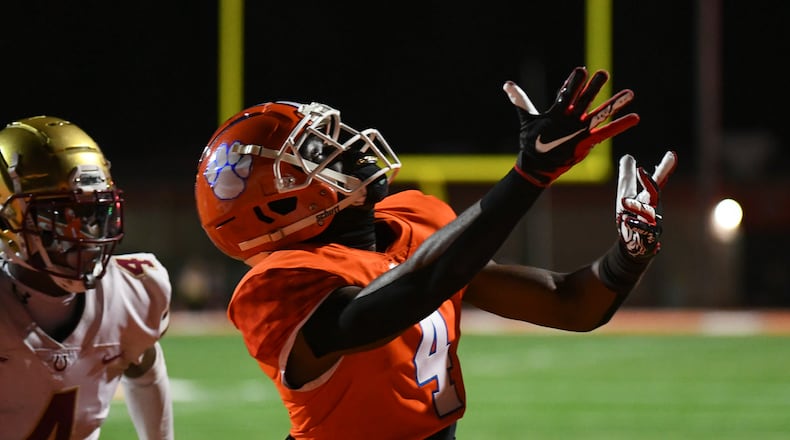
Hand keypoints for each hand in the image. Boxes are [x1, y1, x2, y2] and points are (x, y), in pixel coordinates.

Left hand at [503, 66, 639, 186]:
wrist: (538, 163)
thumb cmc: (532, 141)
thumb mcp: (527, 121)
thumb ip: (521, 102)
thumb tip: (507, 84)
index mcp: (558, 110)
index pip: (567, 93)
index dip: (573, 83)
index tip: (581, 70)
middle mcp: (572, 117)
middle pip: (585, 99)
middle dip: (593, 88)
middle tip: (603, 74)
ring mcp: (581, 128)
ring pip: (600, 114)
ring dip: (614, 104)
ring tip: (630, 93)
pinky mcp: (587, 141)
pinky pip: (606, 133)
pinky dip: (620, 125)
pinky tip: (634, 117)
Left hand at [616, 151, 676, 258]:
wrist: (631, 245)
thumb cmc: (631, 217)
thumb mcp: (626, 195)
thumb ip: (628, 176)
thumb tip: (628, 156)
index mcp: (650, 198)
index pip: (658, 181)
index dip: (664, 168)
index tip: (672, 154)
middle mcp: (654, 209)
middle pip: (655, 194)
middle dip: (650, 182)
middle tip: (640, 171)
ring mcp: (653, 224)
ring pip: (648, 214)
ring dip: (637, 207)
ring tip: (624, 200)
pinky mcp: (649, 239)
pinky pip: (645, 232)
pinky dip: (637, 225)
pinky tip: (628, 221)